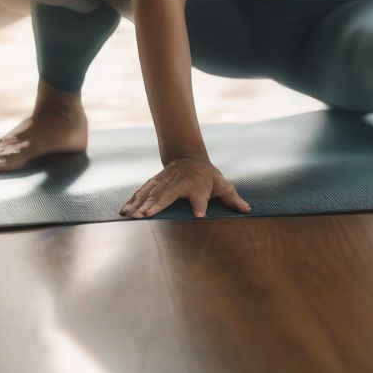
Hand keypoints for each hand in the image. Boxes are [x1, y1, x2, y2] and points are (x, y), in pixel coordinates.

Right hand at [118, 154, 251, 218]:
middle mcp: (179, 183)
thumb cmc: (208, 176)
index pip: (201, 196)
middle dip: (157, 205)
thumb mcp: (222, 184)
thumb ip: (233, 198)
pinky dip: (132, 201)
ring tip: (131, 216)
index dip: (201, 205)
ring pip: (151, 194)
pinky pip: (142, 193)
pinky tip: (124, 211)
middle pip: (168, 195)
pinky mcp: (154, 184)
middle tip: (146, 216)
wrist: (189, 157)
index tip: (199, 214)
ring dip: (140, 204)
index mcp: (198, 185)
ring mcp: (164, 182)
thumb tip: (248, 209)